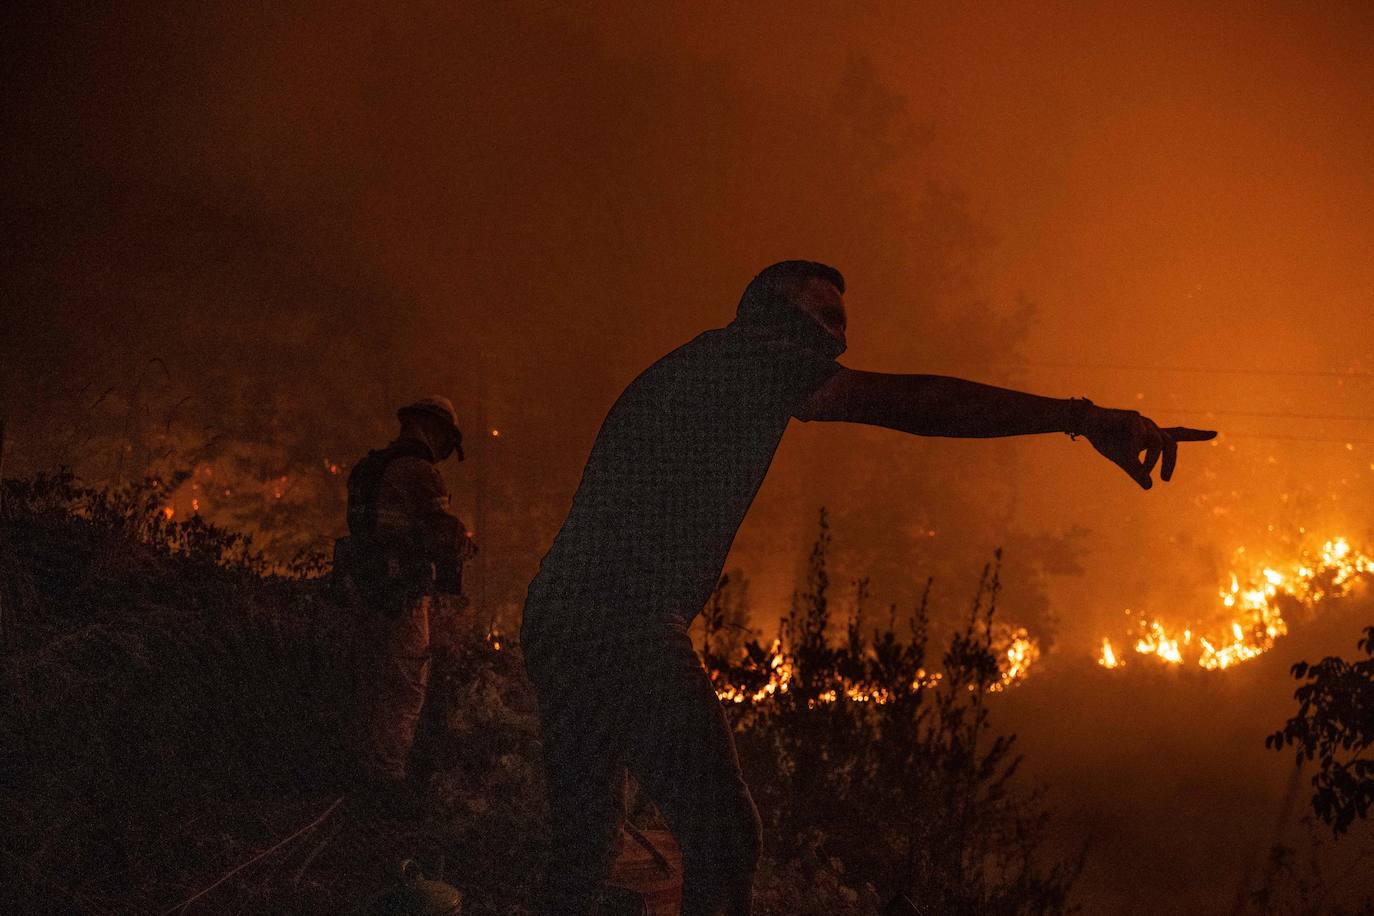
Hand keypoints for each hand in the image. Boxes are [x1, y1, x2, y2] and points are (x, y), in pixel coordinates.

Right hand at [1081, 406, 1215, 489]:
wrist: (1087, 425)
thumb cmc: (1106, 440)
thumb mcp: (1123, 461)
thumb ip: (1137, 471)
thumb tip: (1149, 486)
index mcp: (1151, 436)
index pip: (1178, 434)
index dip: (1197, 435)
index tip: (1215, 434)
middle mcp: (1150, 427)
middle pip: (1171, 443)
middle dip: (1171, 463)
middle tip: (1166, 479)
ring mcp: (1142, 421)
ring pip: (1157, 442)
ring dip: (1152, 460)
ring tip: (1144, 473)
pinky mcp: (1132, 417)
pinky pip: (1138, 436)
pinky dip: (1134, 450)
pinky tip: (1126, 456)